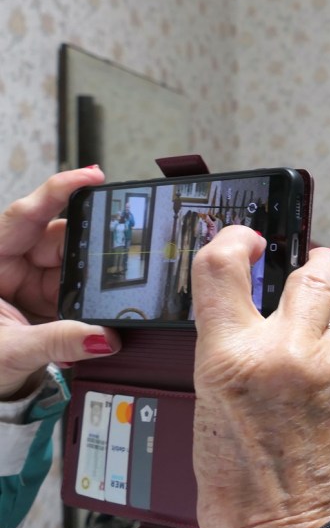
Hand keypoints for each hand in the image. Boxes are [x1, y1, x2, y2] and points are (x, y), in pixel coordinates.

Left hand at [0, 167, 120, 400]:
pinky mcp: (44, 293)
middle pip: (60, 238)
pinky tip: (97, 312)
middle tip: (121, 262)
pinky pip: (77, 285)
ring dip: (92, 281)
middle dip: (90, 252)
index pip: (25, 214)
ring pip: (74, 262)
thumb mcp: (11, 351)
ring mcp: (28, 276)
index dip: (60, 190)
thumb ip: (58, 342)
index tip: (93, 176)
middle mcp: (9, 260)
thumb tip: (106, 337)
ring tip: (100, 302)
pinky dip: (90, 298)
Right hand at [191, 226, 329, 527]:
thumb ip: (227, 357)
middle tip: (313, 262)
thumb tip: (241, 325)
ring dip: (322, 330)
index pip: (225, 265)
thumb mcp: (207, 415)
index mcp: (232, 359)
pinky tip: (324, 403)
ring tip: (308, 368)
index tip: (246, 239)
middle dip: (314, 262)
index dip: (234, 241)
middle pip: (312, 272)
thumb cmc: (246, 498)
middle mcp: (289, 352)